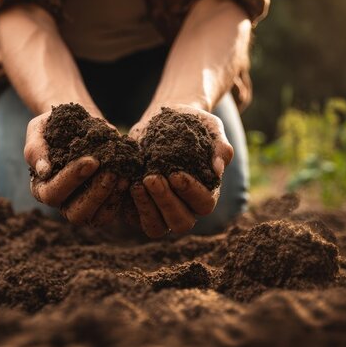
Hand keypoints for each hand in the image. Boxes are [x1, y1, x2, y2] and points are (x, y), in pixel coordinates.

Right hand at [24, 111, 128, 225]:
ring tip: (121, 175)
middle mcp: (61, 202)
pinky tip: (127, 178)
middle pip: (75, 214)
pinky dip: (120, 198)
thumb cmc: (54, 126)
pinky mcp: (101, 204)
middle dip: (94, 194)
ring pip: (95, 218)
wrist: (79, 122)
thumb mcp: (39, 130)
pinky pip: (110, 212)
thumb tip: (43, 171)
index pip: (52, 193)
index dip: (72, 179)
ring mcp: (82, 206)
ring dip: (109, 198)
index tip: (92, 160)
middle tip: (110, 171)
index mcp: (41, 188)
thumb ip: (36, 149)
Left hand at [127, 106, 233, 237]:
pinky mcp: (138, 206)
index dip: (190, 193)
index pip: (203, 204)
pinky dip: (128, 205)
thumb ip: (220, 147)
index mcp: (206, 193)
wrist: (163, 118)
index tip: (176, 174)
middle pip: (180, 223)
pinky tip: (125, 183)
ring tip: (138, 184)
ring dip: (146, 209)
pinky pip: (132, 218)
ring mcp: (160, 210)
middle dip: (166, 202)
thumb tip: (218, 170)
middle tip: (152, 179)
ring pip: (156, 227)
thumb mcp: (210, 128)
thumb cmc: (192, 124)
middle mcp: (185, 208)